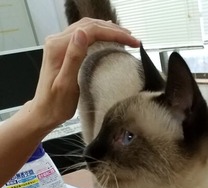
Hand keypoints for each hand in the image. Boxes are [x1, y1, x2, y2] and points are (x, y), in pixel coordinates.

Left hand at [29, 18, 139, 133]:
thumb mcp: (65, 83)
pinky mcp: (63, 50)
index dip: (113, 34)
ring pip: (87, 28)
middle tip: (132, 39)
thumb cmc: (55, 104)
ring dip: (107, 30)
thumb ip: (73, 56)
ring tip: (125, 37)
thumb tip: (82, 33)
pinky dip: (99, 34)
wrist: (44, 112)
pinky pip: (84, 36)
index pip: (90, 31)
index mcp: (58, 47)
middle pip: (89, 25)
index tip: (131, 41)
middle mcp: (57, 41)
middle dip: (113, 30)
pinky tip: (108, 36)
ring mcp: (59, 44)